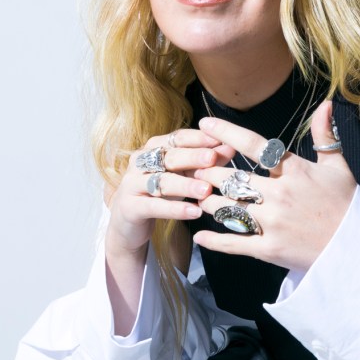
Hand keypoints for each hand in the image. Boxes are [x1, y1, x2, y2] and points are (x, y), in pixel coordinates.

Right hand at [105, 128, 230, 258]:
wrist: (128, 222)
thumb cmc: (160, 193)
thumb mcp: (183, 176)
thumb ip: (205, 163)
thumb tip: (231, 148)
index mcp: (153, 148)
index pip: (178, 138)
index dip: (199, 138)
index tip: (221, 139)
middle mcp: (140, 161)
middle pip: (169, 157)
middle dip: (193, 157)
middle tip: (213, 158)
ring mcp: (132, 183)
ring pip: (162, 182)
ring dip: (186, 185)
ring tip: (206, 190)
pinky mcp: (129, 207)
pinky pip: (154, 206)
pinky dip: (175, 209)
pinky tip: (195, 212)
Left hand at [193, 101, 356, 271]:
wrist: (357, 248)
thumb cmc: (347, 205)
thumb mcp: (338, 168)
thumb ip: (325, 136)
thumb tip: (326, 104)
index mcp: (295, 171)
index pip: (254, 145)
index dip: (226, 133)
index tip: (205, 125)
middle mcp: (280, 194)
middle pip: (231, 178)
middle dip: (208, 172)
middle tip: (195, 168)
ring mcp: (273, 223)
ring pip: (227, 208)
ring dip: (208, 201)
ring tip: (199, 196)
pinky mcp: (270, 250)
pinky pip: (234, 243)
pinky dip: (213, 240)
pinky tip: (200, 235)